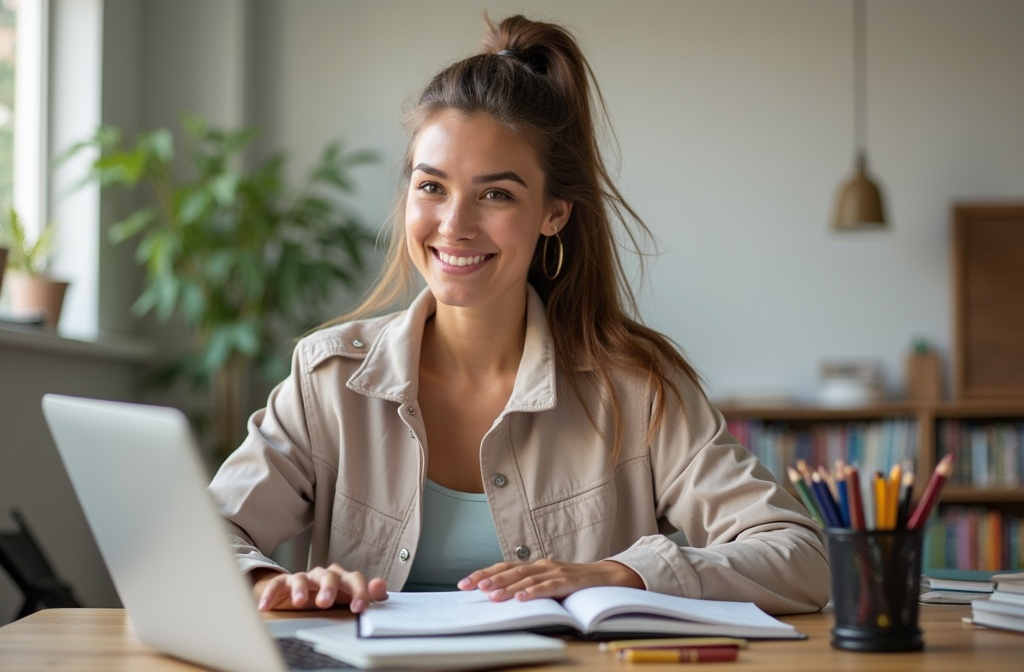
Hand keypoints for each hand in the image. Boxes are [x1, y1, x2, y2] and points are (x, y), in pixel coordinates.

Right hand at [252, 563, 387, 612]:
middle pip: (329, 575)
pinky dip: (271, 594)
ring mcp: (303, 579)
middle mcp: (323, 576)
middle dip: (329, 588)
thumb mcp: (346, 599)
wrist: (296, 595)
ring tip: (299, 602)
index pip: (354, 579)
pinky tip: (265, 606)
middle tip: (325, 603)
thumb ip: (365, 594)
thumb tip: (382, 588)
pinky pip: (277, 585)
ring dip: (301, 589)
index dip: (359, 591)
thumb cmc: (325, 598)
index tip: (360, 608)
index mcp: (342, 579)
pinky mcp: (283, 584)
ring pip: (303, 577)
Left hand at [457, 559, 643, 601]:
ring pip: (527, 579)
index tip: (464, 583)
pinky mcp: (568, 581)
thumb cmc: (573, 582)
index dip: (484, 573)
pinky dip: (534, 592)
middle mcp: (542, 565)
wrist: (607, 576)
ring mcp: (555, 571)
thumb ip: (527, 585)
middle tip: (472, 587)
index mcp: (534, 565)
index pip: (504, 567)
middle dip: (489, 579)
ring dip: (507, 587)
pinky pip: (548, 587)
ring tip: (492, 595)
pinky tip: (521, 598)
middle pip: (511, 571)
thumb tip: (498, 596)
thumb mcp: (547, 581)